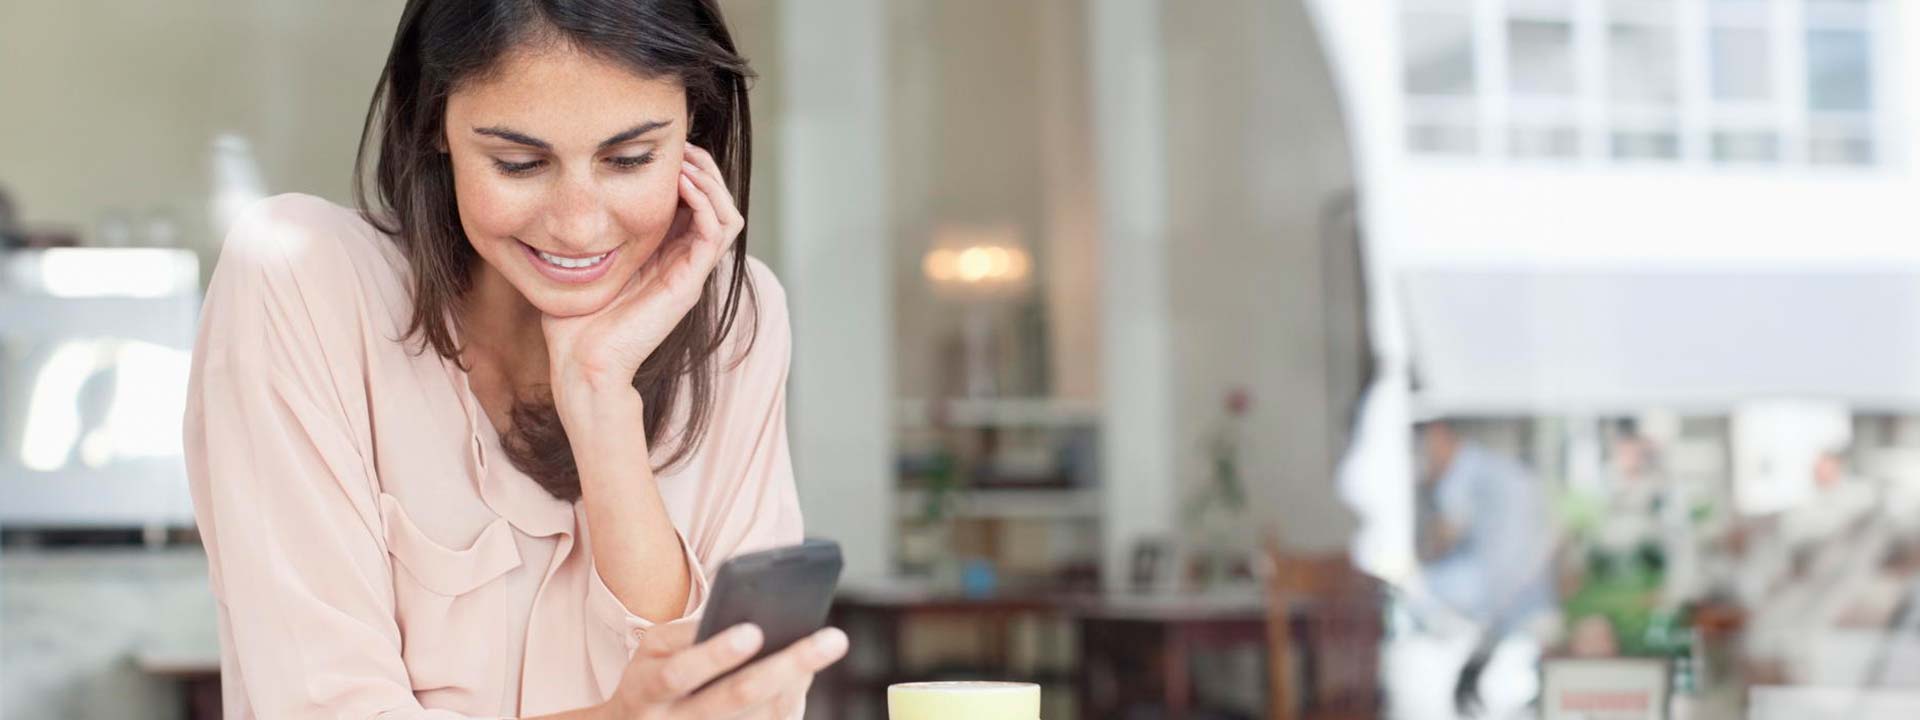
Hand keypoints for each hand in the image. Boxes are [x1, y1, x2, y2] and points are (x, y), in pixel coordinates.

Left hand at [542, 145, 742, 422]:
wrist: (581, 364)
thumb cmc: (575, 323)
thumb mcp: (582, 264)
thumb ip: (589, 236)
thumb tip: (567, 203)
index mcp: (664, 258)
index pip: (695, 206)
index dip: (688, 173)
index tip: (665, 149)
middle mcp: (684, 263)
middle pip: (717, 205)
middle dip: (704, 170)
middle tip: (682, 146)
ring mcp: (690, 273)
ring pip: (726, 216)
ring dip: (711, 182)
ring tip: (686, 161)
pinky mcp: (689, 282)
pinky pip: (715, 233)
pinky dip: (705, 203)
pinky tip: (682, 184)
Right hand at [600, 622, 847, 719]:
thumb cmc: (652, 677)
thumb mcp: (652, 650)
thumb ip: (686, 632)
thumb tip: (742, 612)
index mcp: (646, 692)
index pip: (679, 674)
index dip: (715, 655)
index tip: (754, 631)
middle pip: (733, 698)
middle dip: (786, 666)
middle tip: (832, 638)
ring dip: (797, 683)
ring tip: (826, 645)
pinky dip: (791, 703)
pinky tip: (806, 675)